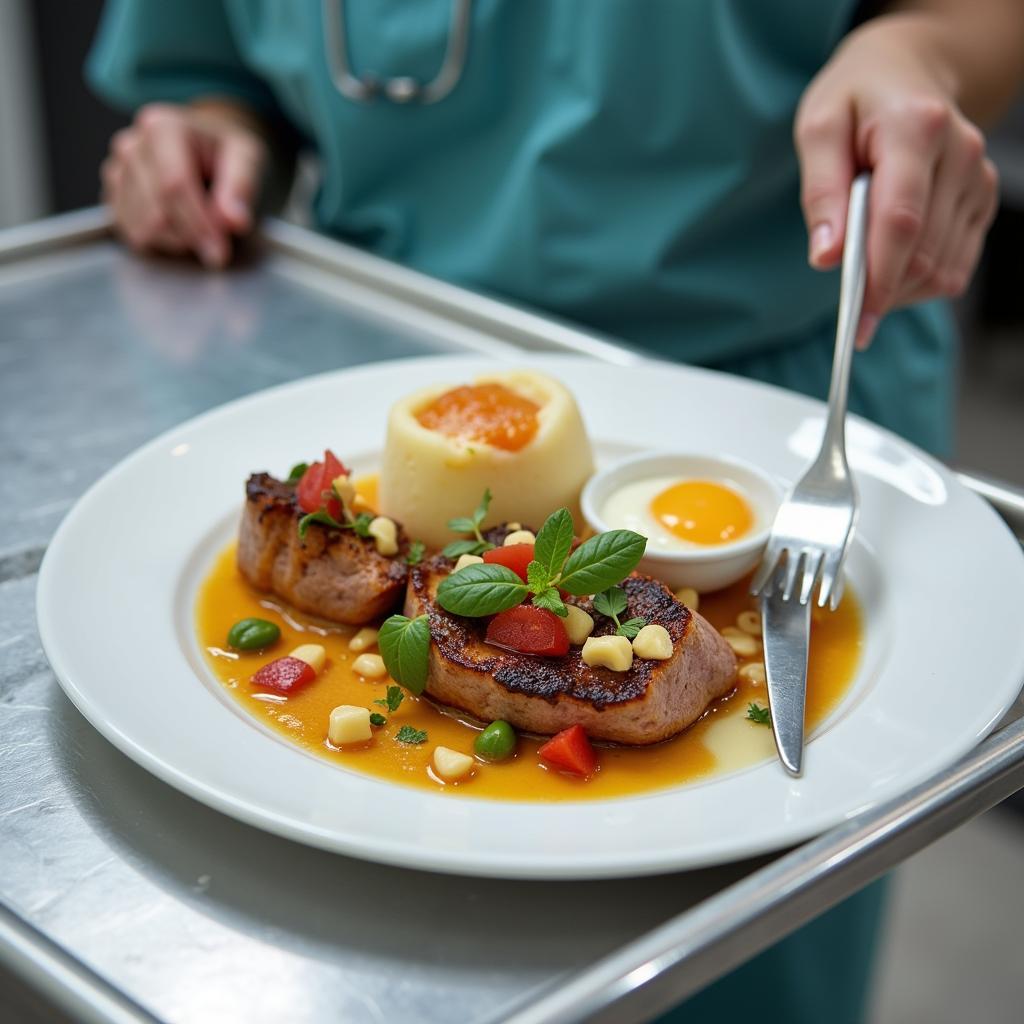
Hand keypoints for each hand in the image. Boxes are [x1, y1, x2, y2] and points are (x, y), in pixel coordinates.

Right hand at [101, 101, 267, 267]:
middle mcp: (131, 145)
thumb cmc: (224, 151)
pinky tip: (182, 230)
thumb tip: (234, 221)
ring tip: (202, 229)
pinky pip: (132, 234)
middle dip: (192, 238)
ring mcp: (116, 171)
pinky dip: (161, 243)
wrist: (203, 146)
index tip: (221, 251)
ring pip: (142, 229)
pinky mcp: (113, 196)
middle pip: (157, 212)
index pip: (174, 186)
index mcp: (162, 127)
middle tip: (219, 249)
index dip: (198, 224)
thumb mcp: (247, 157)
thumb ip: (242, 186)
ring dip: (178, 242)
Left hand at [795, 16, 998, 345]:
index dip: (878, 276)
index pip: (901, 219)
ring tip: (865, 278)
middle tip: (849, 310)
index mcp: (917, 128)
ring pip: (942, 269)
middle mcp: (960, 153)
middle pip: (924, 253)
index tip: (855, 318)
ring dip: (898, 291)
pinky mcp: (981, 201)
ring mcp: (978, 179)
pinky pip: (954, 267)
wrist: (903, 73)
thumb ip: (820, 193)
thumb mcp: (817, 130)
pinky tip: (891, 270)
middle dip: (882, 292)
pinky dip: (918, 283)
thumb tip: (826, 257)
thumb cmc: (852, 102)